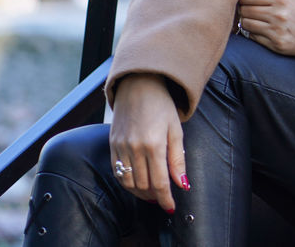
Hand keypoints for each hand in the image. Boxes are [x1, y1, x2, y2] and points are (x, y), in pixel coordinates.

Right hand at [109, 74, 187, 211]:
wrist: (138, 86)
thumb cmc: (162, 106)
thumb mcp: (176, 130)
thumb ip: (178, 159)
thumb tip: (182, 184)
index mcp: (154, 144)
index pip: (159, 182)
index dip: (165, 198)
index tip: (170, 207)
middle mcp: (134, 148)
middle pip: (143, 185)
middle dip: (154, 196)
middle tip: (164, 198)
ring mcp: (120, 147)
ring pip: (128, 183)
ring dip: (140, 192)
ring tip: (152, 193)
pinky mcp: (111, 145)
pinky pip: (117, 172)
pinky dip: (127, 182)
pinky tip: (138, 182)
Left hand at [237, 0, 294, 58]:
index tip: (248, 0)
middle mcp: (278, 14)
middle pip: (244, 10)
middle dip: (244, 9)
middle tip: (253, 10)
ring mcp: (276, 30)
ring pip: (245, 23)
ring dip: (248, 22)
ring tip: (258, 20)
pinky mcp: (275, 44)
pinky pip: (252, 36)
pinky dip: (254, 33)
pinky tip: (264, 30)